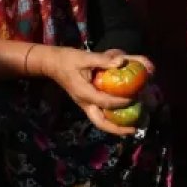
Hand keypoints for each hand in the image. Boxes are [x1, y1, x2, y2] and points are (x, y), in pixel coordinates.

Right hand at [38, 46, 153, 135]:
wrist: (51, 64)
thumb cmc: (67, 59)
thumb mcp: (85, 57)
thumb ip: (103, 59)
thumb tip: (122, 61)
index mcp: (83, 93)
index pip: (104, 102)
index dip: (120, 102)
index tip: (134, 98)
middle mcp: (84, 103)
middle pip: (100, 123)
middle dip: (117, 129)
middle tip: (133, 129)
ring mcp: (84, 104)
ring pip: (100, 122)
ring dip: (115, 128)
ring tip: (131, 128)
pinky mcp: (86, 102)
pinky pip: (99, 115)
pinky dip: (111, 119)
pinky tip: (123, 118)